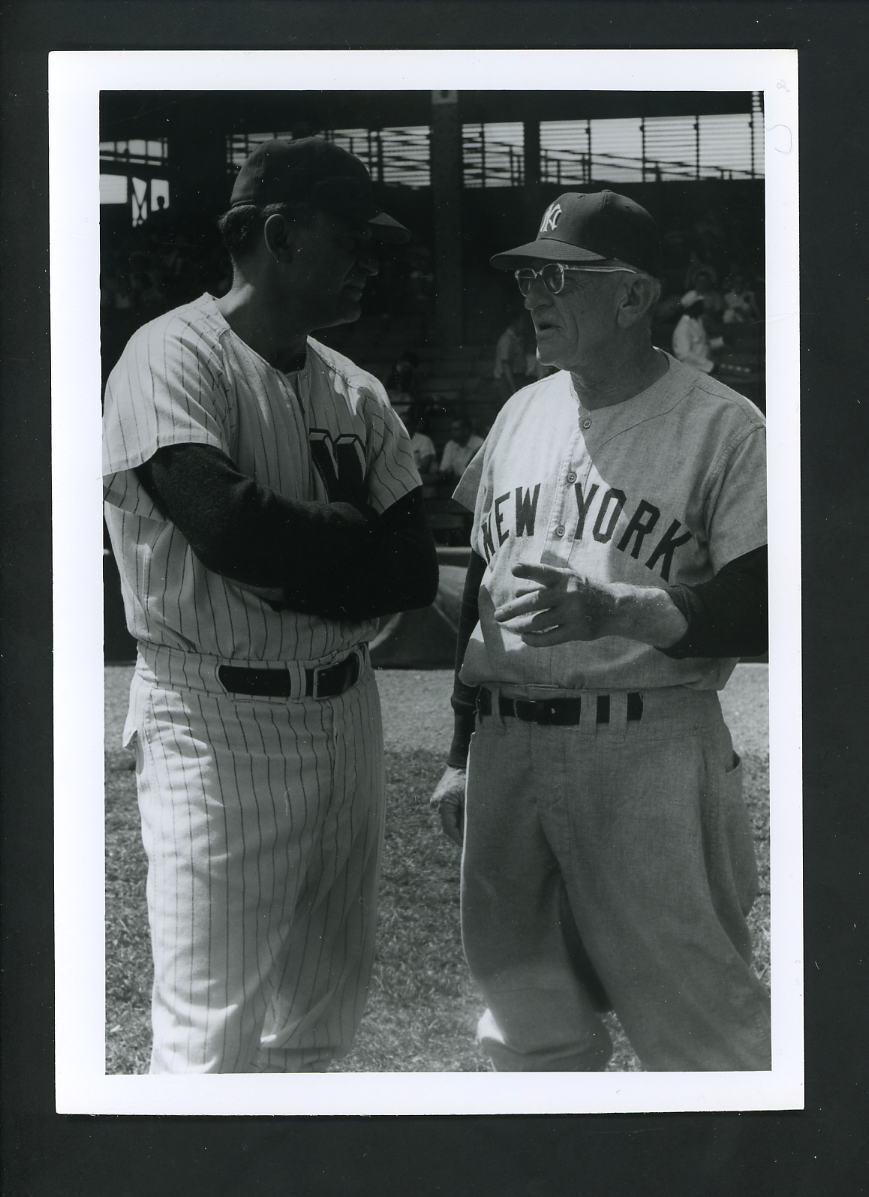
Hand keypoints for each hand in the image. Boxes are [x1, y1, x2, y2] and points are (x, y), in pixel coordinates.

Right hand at [430, 766, 465, 845]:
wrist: (463, 761)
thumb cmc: (470, 778)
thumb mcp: (472, 799)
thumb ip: (469, 818)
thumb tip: (472, 837)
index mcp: (443, 802)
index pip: (449, 828)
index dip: (459, 839)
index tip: (469, 847)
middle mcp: (436, 803)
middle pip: (448, 825)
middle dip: (460, 834)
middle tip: (472, 843)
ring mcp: (437, 800)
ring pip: (449, 819)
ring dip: (459, 825)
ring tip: (473, 832)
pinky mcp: (442, 798)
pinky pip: (450, 812)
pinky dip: (458, 817)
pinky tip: (468, 820)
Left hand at [493, 562, 621, 645]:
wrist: (614, 607)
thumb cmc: (583, 589)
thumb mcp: (566, 580)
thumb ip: (541, 585)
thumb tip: (516, 592)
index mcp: (565, 578)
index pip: (544, 572)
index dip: (529, 570)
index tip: (514, 569)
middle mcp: (569, 594)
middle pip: (535, 602)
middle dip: (513, 609)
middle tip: (497, 616)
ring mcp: (573, 613)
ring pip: (539, 622)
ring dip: (521, 626)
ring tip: (510, 627)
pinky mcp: (577, 631)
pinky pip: (550, 638)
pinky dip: (534, 639)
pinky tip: (525, 637)